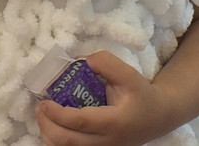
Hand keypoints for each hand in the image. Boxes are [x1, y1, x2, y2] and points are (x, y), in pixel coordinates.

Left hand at [36, 52, 172, 145]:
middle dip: (47, 126)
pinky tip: (54, 126)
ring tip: (43, 117)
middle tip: (39, 108)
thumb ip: (103, 62)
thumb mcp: (127, 72)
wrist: (159, 116)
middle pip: (68, 143)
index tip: (44, 100)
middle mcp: (108, 142)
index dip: (57, 113)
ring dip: (50, 136)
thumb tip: (76, 61)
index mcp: (115, 122)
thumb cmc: (141, 93)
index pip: (80, 122)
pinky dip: (59, 141)